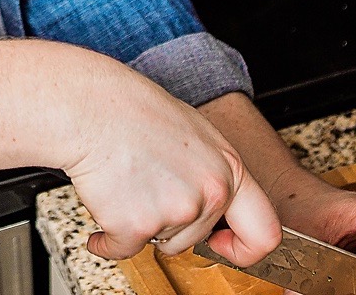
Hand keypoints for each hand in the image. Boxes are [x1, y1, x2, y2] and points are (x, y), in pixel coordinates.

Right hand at [59, 60, 281, 263]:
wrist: (90, 106)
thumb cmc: (134, 111)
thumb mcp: (195, 135)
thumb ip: (212, 173)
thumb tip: (217, 206)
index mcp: (229, 169)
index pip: (264, 232)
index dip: (245, 249)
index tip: (222, 244)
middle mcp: (210, 193)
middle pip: (195, 239)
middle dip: (171, 225)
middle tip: (149, 192)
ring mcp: (175, 212)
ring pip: (161, 241)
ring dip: (141, 223)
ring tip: (127, 182)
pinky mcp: (136, 227)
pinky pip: (123, 249)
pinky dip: (108, 239)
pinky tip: (104, 207)